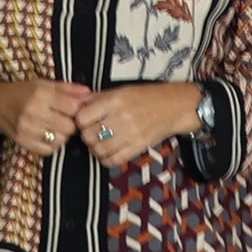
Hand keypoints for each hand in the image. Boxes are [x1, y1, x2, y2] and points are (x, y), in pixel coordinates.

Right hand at [0, 78, 96, 159]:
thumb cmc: (23, 93)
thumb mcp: (44, 84)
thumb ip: (68, 89)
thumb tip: (88, 93)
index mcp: (40, 94)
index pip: (73, 107)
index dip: (78, 109)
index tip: (74, 108)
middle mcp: (33, 112)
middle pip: (69, 126)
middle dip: (71, 124)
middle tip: (66, 119)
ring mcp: (28, 129)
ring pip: (61, 140)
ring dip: (63, 135)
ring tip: (56, 126)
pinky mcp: (24, 142)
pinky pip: (49, 150)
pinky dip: (52, 144)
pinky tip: (48, 135)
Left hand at [74, 83, 201, 168]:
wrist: (175, 107)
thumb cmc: (147, 96)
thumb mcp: (121, 90)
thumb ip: (98, 98)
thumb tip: (76, 105)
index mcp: (115, 100)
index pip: (82, 117)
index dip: (79, 120)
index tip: (83, 120)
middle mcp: (122, 117)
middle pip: (89, 135)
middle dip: (86, 135)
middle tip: (91, 132)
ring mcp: (131, 134)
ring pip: (99, 149)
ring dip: (94, 148)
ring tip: (99, 142)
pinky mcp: (138, 147)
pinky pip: (114, 160)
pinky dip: (106, 159)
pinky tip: (108, 152)